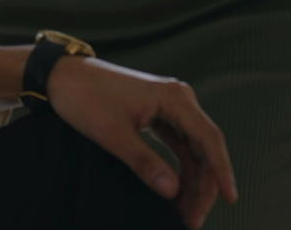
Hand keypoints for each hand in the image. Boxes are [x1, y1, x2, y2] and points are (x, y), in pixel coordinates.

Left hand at [46, 56, 237, 228]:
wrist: (59, 75)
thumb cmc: (84, 98)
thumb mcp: (114, 135)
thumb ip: (145, 163)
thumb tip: (174, 192)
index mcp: (174, 97)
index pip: (210, 139)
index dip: (222, 171)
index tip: (230, 199)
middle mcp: (178, 98)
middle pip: (204, 147)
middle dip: (203, 185)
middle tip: (195, 218)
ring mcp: (168, 105)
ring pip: (192, 148)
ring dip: (192, 179)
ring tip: (185, 211)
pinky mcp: (157, 113)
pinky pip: (178, 144)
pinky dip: (178, 168)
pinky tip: (175, 190)